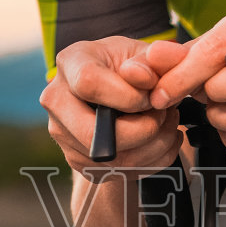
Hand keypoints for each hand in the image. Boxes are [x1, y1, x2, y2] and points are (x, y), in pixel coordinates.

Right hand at [41, 36, 181, 172]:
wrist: (123, 91)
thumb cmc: (133, 67)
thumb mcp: (146, 53)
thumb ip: (152, 60)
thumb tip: (144, 78)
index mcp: (71, 64)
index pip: (89, 84)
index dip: (127, 96)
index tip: (149, 96)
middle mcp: (57, 101)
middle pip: (93, 134)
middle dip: (143, 130)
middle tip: (164, 115)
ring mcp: (64, 136)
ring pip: (113, 160)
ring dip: (155, 146)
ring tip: (168, 124)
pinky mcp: (80, 162)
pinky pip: (121, 173)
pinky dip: (153, 160)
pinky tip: (160, 139)